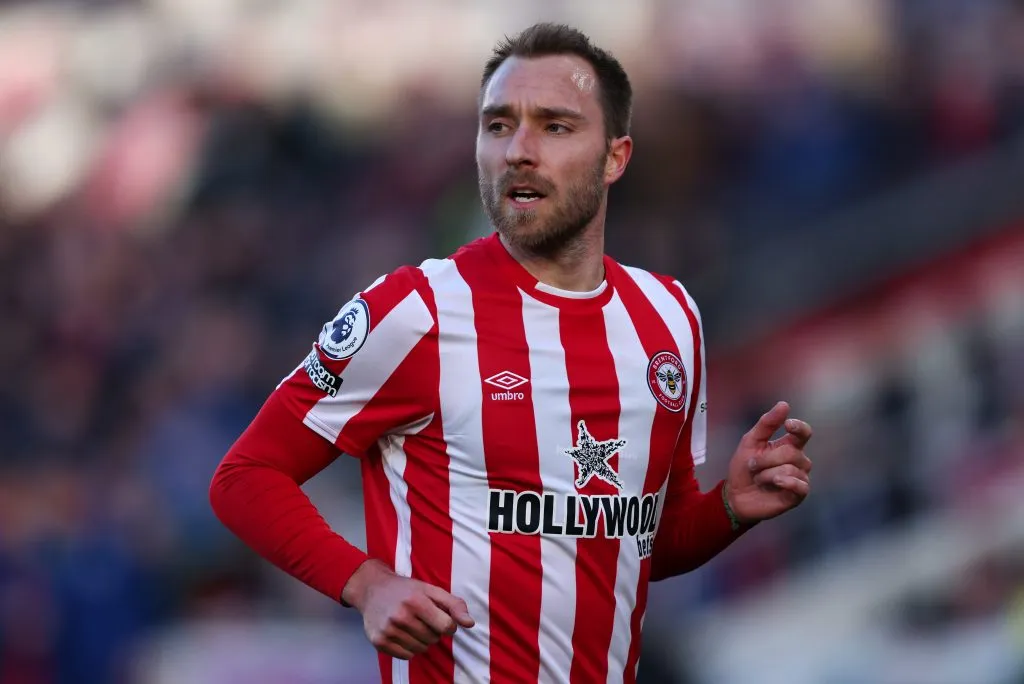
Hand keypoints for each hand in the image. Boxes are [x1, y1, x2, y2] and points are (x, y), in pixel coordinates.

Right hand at [342, 559, 474, 659]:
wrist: (372, 589)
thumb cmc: (406, 590)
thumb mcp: (431, 590)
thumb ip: (454, 604)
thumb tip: (470, 624)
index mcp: (416, 601)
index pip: (446, 626)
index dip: (448, 625)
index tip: (441, 619)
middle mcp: (401, 616)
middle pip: (433, 638)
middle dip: (433, 630)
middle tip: (422, 618)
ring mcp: (388, 630)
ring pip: (421, 649)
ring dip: (422, 640)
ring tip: (413, 625)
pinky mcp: (379, 641)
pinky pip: (406, 656)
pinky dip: (409, 648)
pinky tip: (403, 634)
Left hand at [726, 401, 812, 524]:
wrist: (735, 495)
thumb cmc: (743, 468)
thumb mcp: (750, 442)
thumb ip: (767, 423)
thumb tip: (784, 404)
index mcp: (788, 445)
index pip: (803, 433)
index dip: (799, 427)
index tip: (788, 424)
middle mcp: (798, 460)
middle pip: (791, 452)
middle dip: (766, 459)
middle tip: (752, 466)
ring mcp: (799, 477)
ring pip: (791, 468)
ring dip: (767, 474)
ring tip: (758, 479)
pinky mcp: (798, 494)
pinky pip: (800, 485)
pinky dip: (784, 482)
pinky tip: (774, 484)